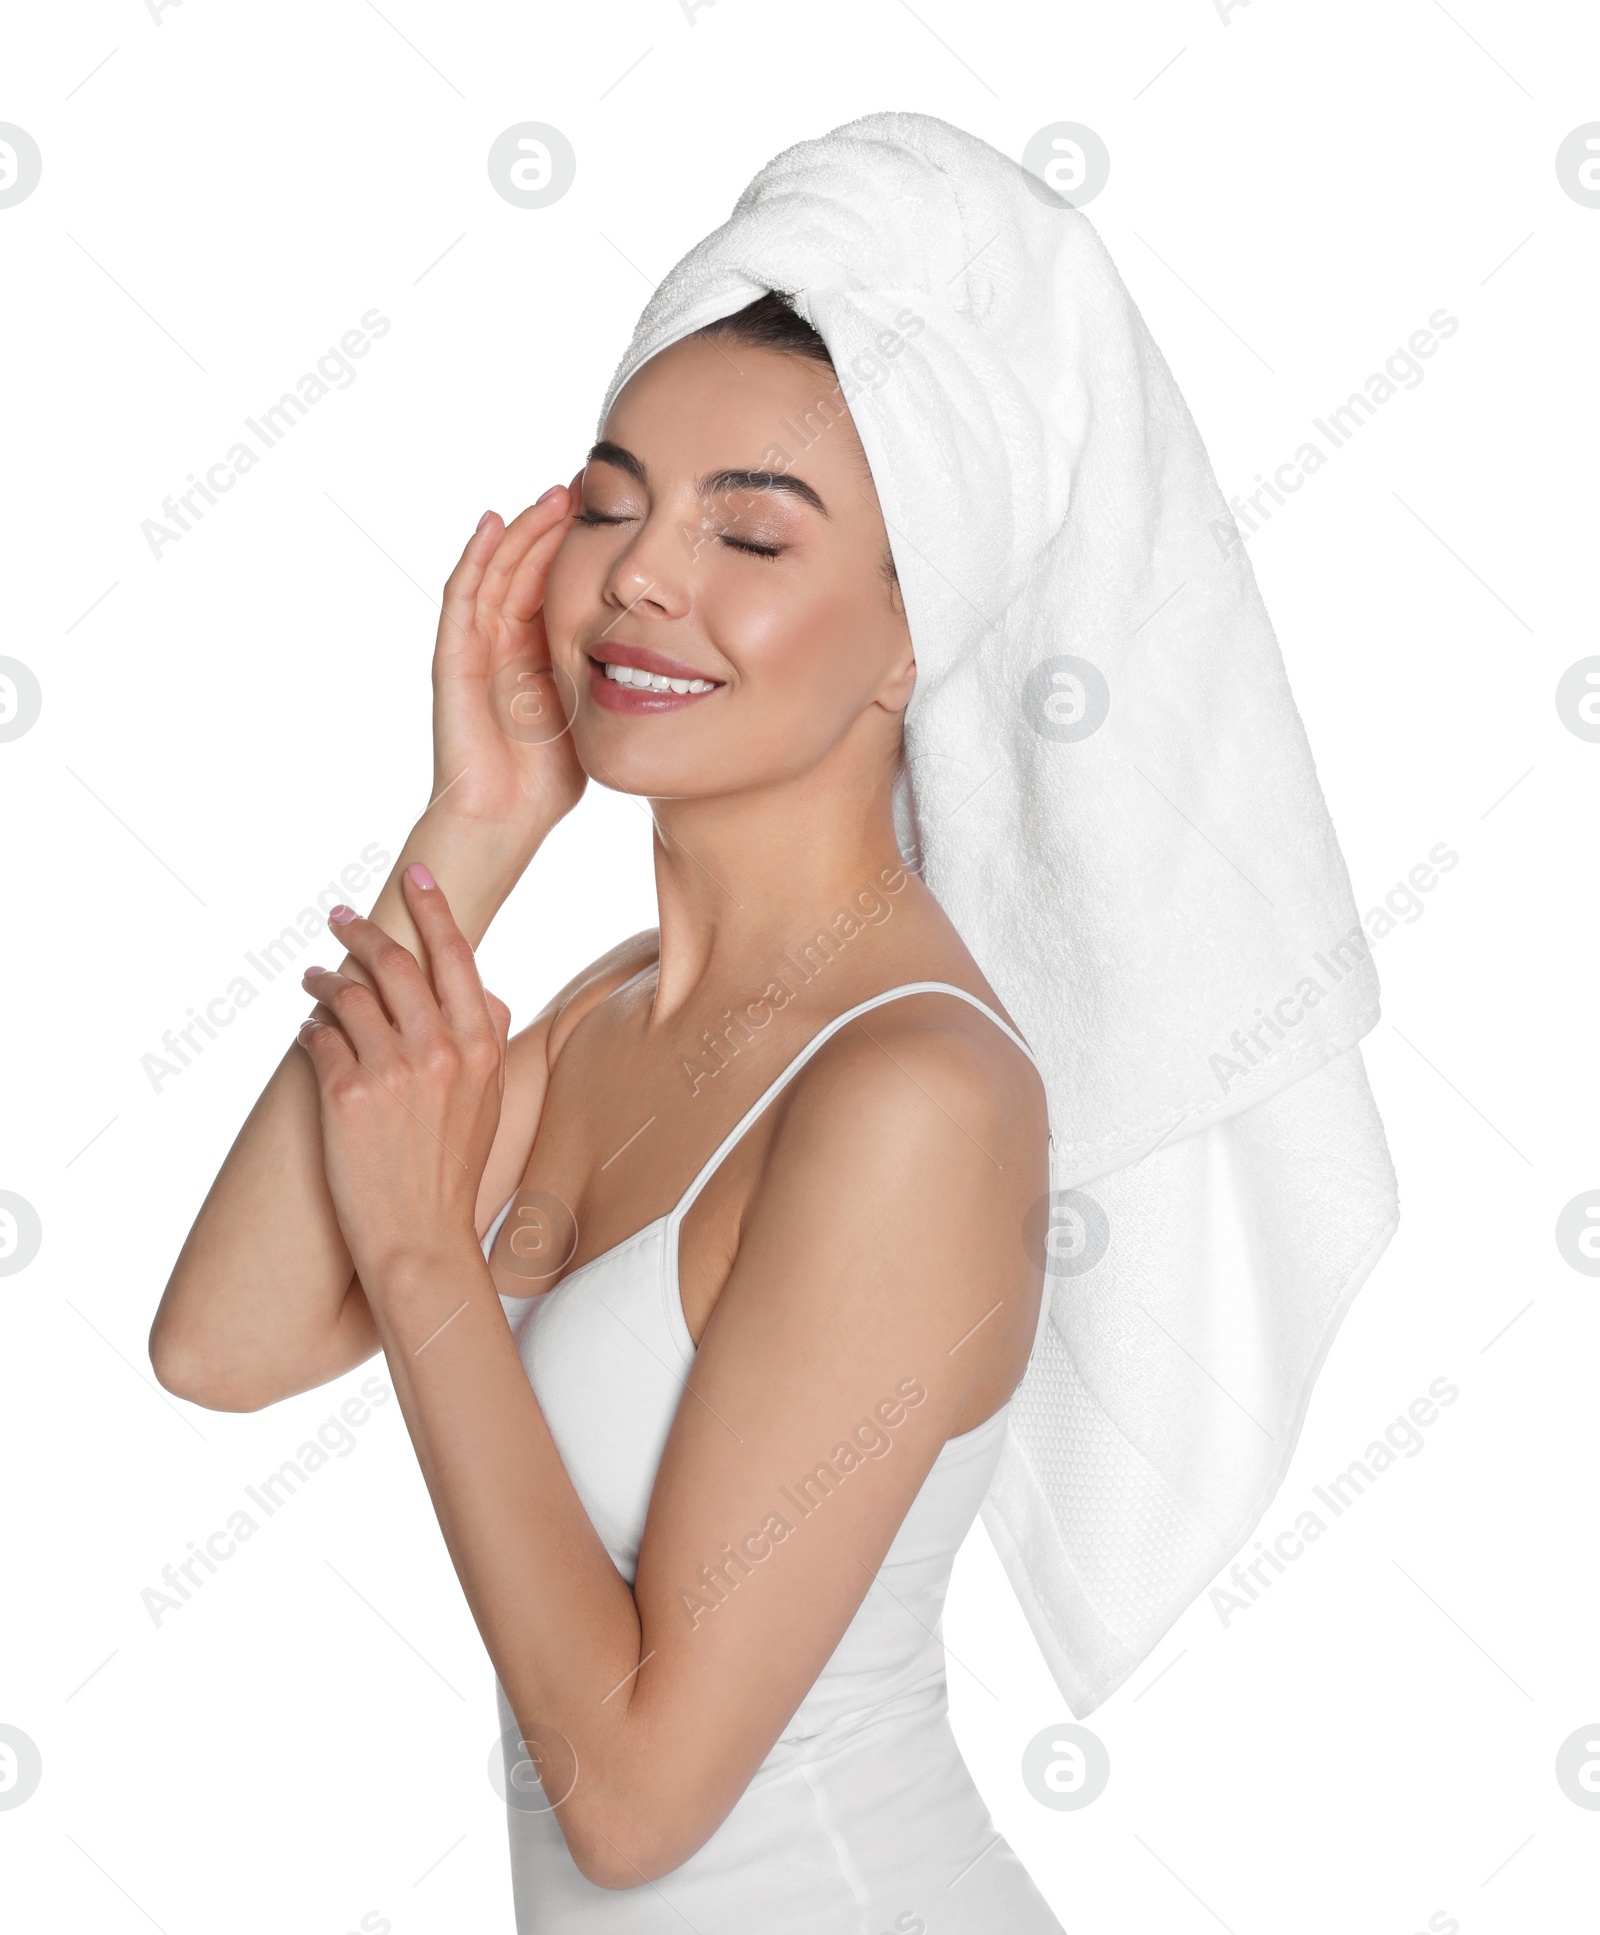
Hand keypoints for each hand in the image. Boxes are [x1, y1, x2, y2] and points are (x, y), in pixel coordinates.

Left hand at [296, 865, 511, 1287]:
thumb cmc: (455, 1177)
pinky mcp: (346, 1094)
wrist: (421, 1238)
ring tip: (314, 976)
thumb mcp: (492, 1105)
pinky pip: (320, 1036)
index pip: (455, 955)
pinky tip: (308, 1029)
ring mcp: (391, 1071)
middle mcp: (439, 1050)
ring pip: (348, 994)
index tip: (416, 875)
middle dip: (364, 930)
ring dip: (326, 978)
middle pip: (396, 962)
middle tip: (342, 917)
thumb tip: (481, 998)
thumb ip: (484, 1045)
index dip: (432, 907)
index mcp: (480, 1046)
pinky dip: (311, 1027)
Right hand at [430, 481, 587, 847]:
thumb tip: (666, 649)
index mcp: (537, 651)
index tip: (613, 509)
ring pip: (496, 571)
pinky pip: (462, 597)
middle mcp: (503, 641)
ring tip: (552, 494)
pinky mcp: (453, 658)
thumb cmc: (548, 780)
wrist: (503, 818)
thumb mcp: (593, 711)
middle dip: (553, 524)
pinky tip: (493, 523)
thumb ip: (609, 675)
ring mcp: (475, 646)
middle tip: (584, 482)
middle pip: (525, 566)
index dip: (577, 545)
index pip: (556, 581)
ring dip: (521, 530)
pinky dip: (474, 558)